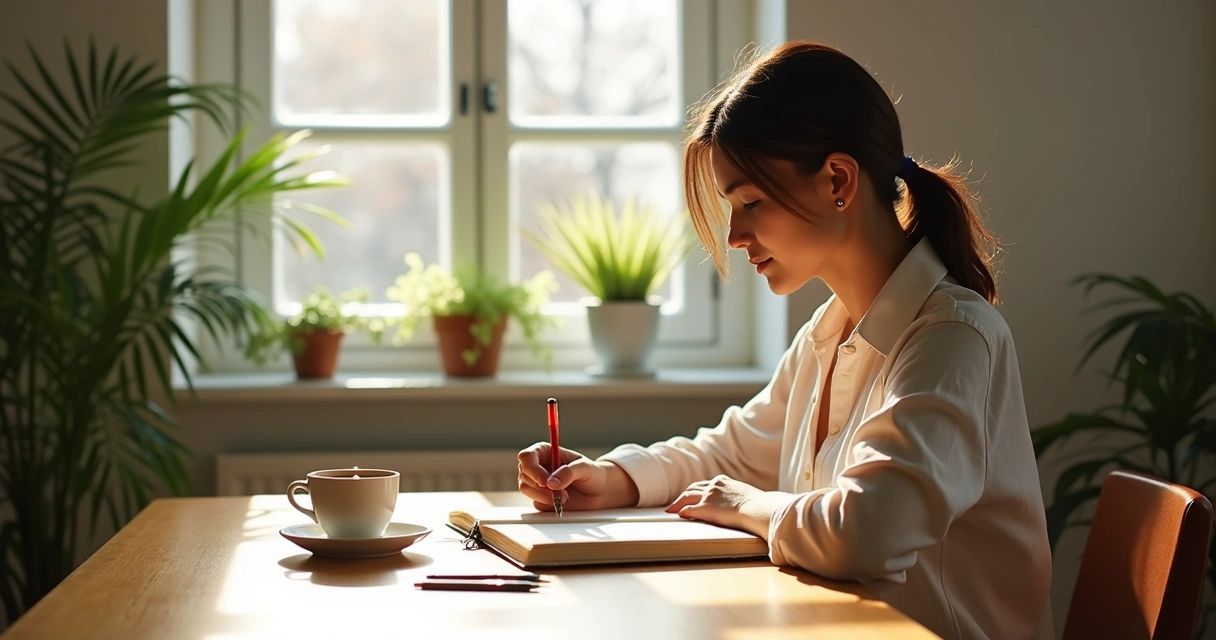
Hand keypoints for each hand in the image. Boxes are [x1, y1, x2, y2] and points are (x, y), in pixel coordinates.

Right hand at [517, 443, 639, 511]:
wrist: (599, 493)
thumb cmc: (593, 474)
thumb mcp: (585, 468)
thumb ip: (569, 472)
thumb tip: (551, 483)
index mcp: (545, 452)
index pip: (526, 456)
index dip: (533, 469)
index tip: (546, 482)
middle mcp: (538, 466)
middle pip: (524, 474)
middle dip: (541, 486)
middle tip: (561, 493)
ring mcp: (536, 483)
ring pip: (526, 488)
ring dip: (544, 496)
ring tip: (564, 497)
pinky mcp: (539, 498)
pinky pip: (534, 502)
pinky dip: (547, 504)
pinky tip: (561, 503)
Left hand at [666, 475, 786, 538]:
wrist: (758, 508)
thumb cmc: (758, 505)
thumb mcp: (745, 495)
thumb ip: (737, 496)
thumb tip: (742, 504)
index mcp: (723, 481)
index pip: (704, 484)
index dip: (695, 491)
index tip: (690, 495)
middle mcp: (713, 485)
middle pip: (692, 488)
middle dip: (683, 496)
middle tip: (675, 503)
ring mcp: (708, 496)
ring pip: (687, 497)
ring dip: (677, 504)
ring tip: (671, 510)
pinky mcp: (706, 508)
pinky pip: (689, 510)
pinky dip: (683, 512)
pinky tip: (679, 516)